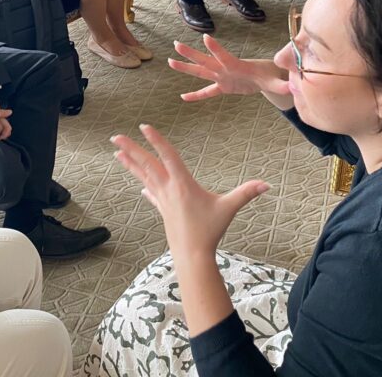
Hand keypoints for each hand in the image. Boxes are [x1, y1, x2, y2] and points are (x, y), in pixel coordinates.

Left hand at [111, 125, 269, 256]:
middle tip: (115, 137)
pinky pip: (150, 194)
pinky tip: (139, 187)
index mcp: (182, 184)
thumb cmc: (209, 231)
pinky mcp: (163, 210)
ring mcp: (163, 200)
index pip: (167, 155)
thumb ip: (246, 193)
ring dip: (130, 163)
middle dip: (131, 149)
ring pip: (143, 177)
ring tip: (117, 153)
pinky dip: (144, 187)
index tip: (144, 127)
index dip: (156, 140)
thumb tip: (267, 184)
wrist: (192, 255)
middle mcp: (168, 189)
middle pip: (147, 164)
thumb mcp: (228, 209)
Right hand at [168, 34, 288, 100]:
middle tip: (176, 44)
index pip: (224, 56)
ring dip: (186, 68)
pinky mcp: (222, 86)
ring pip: (200, 72)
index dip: (215, 48)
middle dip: (191, 54)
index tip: (205, 37)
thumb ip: (283, 85)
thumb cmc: (271, 76)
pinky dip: (196, 96)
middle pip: (205, 61)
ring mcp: (221, 77)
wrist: (267, 76)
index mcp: (236, 66)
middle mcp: (225, 69)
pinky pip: (207, 92)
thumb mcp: (277, 81)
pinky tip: (183, 98)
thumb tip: (294, 88)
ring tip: (170, 61)